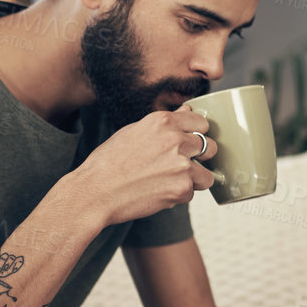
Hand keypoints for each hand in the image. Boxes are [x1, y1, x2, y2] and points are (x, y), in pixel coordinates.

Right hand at [70, 108, 217, 226]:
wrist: (95, 191)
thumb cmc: (109, 162)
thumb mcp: (135, 131)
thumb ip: (165, 123)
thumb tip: (187, 110)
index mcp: (163, 121)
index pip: (201, 123)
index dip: (196, 135)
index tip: (188, 144)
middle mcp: (175, 139)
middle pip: (210, 147)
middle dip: (200, 158)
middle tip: (180, 166)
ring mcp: (181, 164)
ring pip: (207, 175)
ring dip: (193, 181)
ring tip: (169, 182)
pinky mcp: (182, 188)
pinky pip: (191, 194)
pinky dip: (178, 196)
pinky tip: (157, 192)